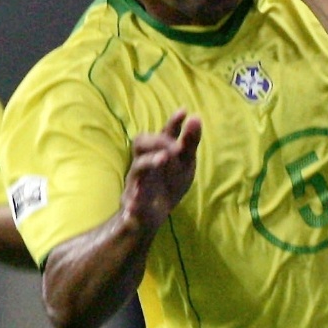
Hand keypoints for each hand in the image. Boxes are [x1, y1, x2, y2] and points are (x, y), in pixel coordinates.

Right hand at [122, 110, 202, 230]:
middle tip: (175, 146)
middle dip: (158, 140)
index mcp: (159, 153)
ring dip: (149, 162)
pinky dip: (134, 201)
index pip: (164, 133)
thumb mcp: (184, 165)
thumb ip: (189, 143)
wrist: (150, 216)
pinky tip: (136, 204)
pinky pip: (130, 200)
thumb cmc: (167, 185)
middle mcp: (145, 163)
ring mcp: (137, 182)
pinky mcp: (133, 202)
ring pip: (137, 168)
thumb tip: (196, 117)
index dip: (173, 122)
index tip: (184, 111)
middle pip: (141, 143)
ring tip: (163, 159)